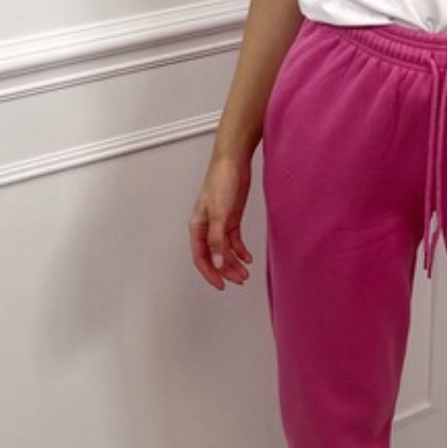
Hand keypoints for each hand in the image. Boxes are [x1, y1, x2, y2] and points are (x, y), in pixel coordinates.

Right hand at [189, 154, 253, 290]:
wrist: (234, 161)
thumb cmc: (221, 181)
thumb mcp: (220, 214)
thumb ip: (218, 240)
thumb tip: (217, 263)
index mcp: (198, 226)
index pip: (201, 257)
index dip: (210, 273)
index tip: (221, 286)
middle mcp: (207, 226)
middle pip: (214, 256)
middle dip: (226, 270)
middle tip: (240, 280)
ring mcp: (220, 222)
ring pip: (225, 249)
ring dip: (234, 262)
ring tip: (246, 273)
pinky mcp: (232, 217)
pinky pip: (234, 240)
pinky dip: (240, 250)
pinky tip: (248, 257)